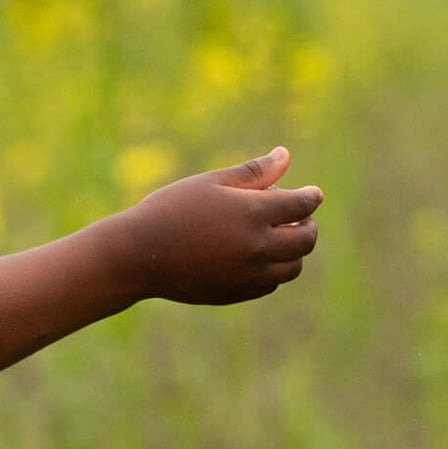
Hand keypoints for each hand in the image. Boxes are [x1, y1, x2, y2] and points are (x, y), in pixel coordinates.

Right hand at [115, 146, 323, 304]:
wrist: (136, 255)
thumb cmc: (170, 210)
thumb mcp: (211, 183)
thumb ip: (253, 172)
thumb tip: (285, 155)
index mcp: (253, 213)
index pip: (302, 204)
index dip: (311, 197)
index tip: (311, 194)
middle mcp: (257, 246)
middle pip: (306, 240)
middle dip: (308, 226)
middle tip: (300, 219)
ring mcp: (247, 274)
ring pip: (292, 267)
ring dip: (294, 252)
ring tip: (279, 239)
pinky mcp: (234, 293)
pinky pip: (269, 285)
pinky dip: (273, 271)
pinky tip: (257, 258)